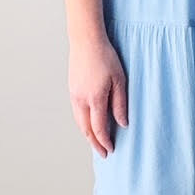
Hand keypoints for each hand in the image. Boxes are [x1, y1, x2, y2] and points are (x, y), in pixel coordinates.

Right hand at [69, 33, 127, 156]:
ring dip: (87, 134)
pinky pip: (76, 112)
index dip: (104, 141)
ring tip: (96, 142)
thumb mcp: (119, 80)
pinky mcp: (72, 90)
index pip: (98, 127)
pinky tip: (89, 124)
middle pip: (85, 129)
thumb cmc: (105, 57)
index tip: (111, 150)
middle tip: (102, 153)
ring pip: (79, 122)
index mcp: (94, 98)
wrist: (86, 41)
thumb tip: (122, 123)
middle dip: (94, 143)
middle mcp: (81, 99)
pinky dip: (82, 123)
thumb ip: (120, 104)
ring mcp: (74, 95)